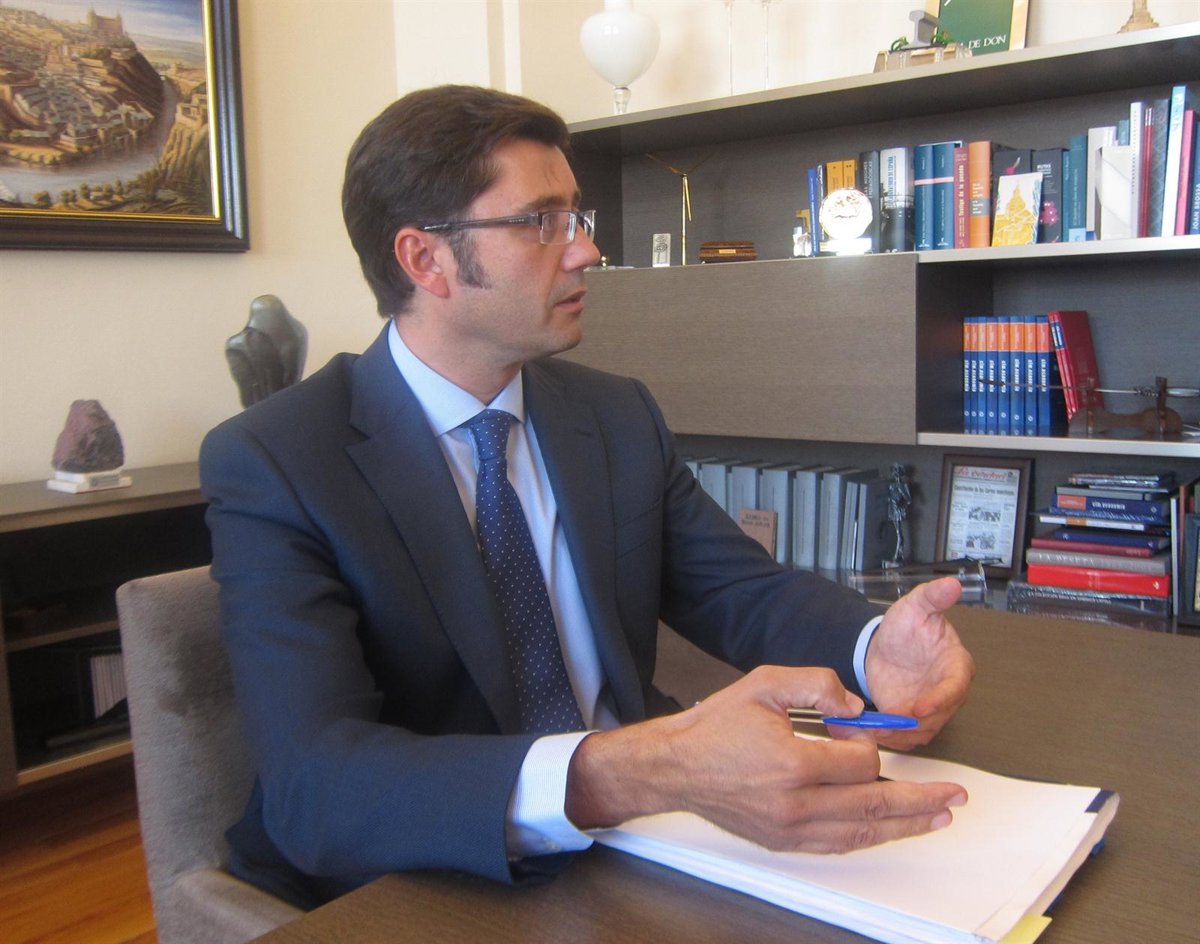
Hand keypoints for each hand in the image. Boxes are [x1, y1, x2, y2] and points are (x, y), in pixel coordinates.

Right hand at [566, 665, 966, 853]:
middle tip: (955, 796)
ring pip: (861, 832)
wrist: (677, 766)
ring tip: (938, 817)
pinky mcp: (783, 841)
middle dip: (920, 800)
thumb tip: (856, 706)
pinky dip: (869, 837)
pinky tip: (891, 829)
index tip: (857, 731)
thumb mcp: (764, 683)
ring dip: (904, 825)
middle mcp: (794, 804)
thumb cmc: (718, 724)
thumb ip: (816, 685)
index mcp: (791, 762)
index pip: (859, 764)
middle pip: (873, 806)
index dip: (869, 745)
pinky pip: (838, 845)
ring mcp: (789, 830)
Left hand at [866, 576, 975, 748]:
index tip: (919, 708)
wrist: (883, 646)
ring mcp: (932, 708)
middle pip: (941, 716)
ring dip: (902, 734)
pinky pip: (908, 737)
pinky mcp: (914, 720)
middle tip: (891, 722)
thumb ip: (933, 597)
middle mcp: (948, 691)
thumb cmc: (905, 628)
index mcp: (956, 665)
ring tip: (879, 729)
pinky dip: (894, 739)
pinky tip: (875, 733)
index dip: (939, 700)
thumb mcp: (915, 607)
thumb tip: (952, 584)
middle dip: (917, 723)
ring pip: (925, 731)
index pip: (954, 687)